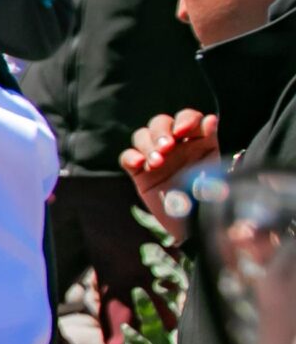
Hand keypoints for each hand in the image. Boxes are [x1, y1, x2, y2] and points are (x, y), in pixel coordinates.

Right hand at [122, 108, 221, 234]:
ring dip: (148, 144)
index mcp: (198, 141)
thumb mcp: (216, 168)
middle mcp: (176, 145)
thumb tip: (212, 119)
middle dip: (161, 131)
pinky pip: (127, 156)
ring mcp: (155, 157)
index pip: (188, 117)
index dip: (185, 119)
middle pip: (160, 122)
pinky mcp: (139, 172)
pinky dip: (131, 157)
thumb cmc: (210, 198)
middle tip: (167, 148)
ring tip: (157, 162)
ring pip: (142, 136)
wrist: (194, 226)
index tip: (185, 131)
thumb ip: (211, 142)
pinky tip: (140, 166)